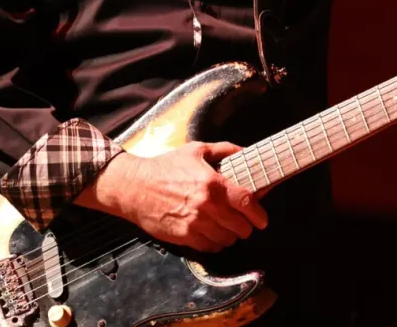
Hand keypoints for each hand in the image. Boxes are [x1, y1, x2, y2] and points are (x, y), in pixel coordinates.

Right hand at [78, 142, 268, 252]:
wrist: (133, 187)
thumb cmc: (165, 167)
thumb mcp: (196, 150)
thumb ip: (224, 150)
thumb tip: (246, 152)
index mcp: (213, 184)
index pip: (246, 203)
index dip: (259, 214)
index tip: (262, 219)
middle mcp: (206, 206)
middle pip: (240, 226)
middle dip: (246, 226)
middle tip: (244, 222)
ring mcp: (194, 224)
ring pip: (227, 239)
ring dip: (231, 235)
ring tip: (228, 227)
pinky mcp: (183, 237)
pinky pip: (210, 247)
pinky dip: (216, 243)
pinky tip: (213, 234)